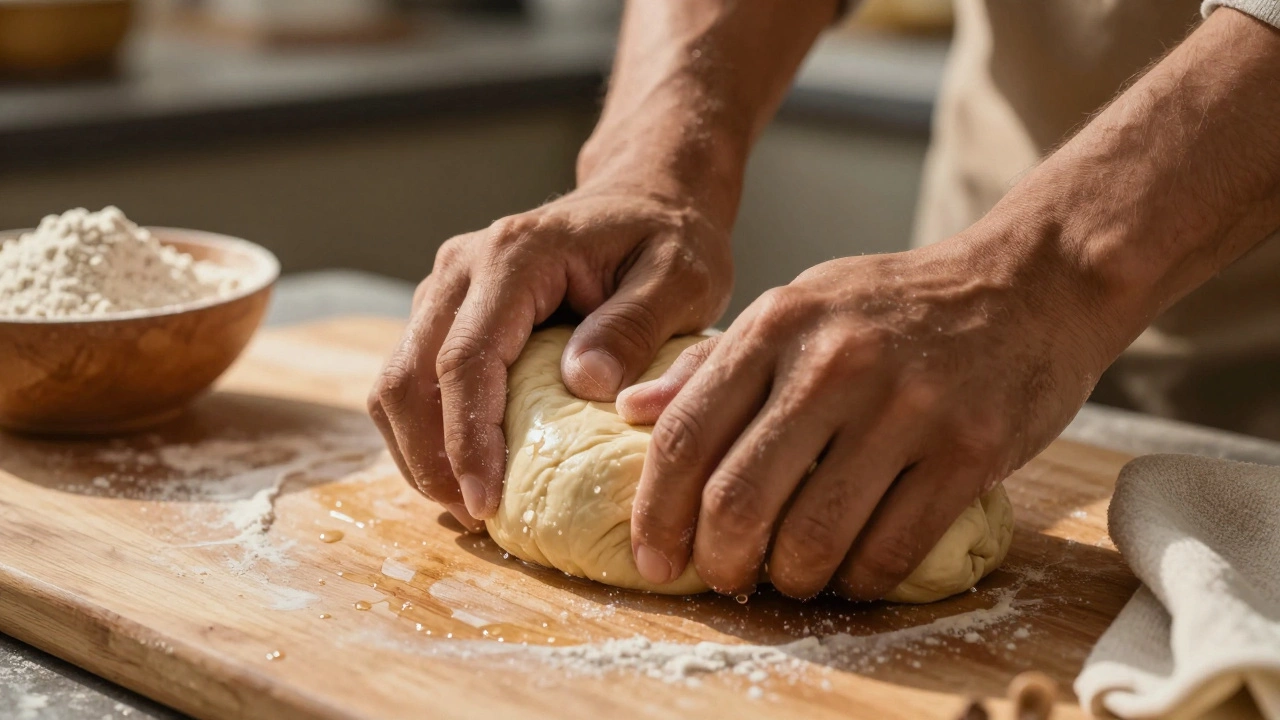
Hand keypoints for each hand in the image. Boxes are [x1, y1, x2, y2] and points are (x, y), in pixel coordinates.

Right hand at [368, 186, 732, 530]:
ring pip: (398, 379)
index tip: (486, 501)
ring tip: (468, 504)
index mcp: (516, 255)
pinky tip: (465, 469)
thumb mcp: (682, 278)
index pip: (466, 357)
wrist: (645, 197)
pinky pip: (415, 376)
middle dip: (430, 457)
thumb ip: (636, 325)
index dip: (467, 437)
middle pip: (409, 374)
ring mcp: (449, 285)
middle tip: (474, 516)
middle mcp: (465, 265)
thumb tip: (585, 384)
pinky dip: (428, 429)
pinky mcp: (450, 308)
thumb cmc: (669, 239)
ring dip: (420, 449)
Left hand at [618, 235, 1115, 599]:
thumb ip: (714, 363)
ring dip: (790, 580)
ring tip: (790, 577)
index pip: (684, 435)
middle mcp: (833, 362)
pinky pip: (892, 550)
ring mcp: (905, 406)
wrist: (1029, 283)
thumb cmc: (897, 305)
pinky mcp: (969, 448)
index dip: (655, 512)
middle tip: (721, 577)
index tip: (653, 556)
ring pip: (812, 536)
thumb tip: (629, 412)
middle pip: (737, 497)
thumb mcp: (799, 307)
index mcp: (779, 324)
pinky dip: (860, 582)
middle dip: (716, 560)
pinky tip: (852, 573)